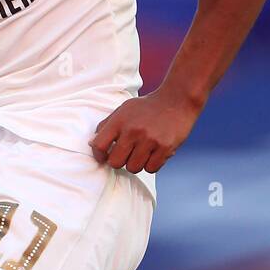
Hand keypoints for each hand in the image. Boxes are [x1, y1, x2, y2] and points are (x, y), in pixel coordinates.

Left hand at [89, 87, 203, 173]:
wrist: (177, 100)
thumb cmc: (147, 108)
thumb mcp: (124, 110)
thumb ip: (107, 126)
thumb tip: (92, 145)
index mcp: (120, 121)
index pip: (99, 146)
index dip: (99, 155)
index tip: (104, 156)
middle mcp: (133, 131)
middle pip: (115, 163)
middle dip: (119, 161)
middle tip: (127, 154)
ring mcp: (150, 140)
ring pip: (133, 168)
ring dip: (136, 164)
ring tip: (142, 152)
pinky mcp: (165, 148)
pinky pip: (151, 169)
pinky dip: (151, 164)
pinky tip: (154, 153)